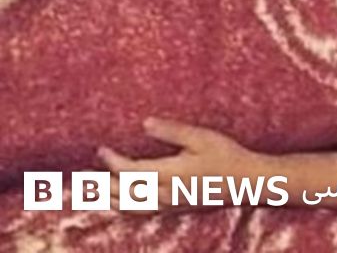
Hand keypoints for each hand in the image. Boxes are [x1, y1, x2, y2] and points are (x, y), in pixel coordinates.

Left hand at [98, 117, 269, 213]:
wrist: (247, 182)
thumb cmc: (227, 156)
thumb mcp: (201, 137)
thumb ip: (172, 131)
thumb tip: (145, 124)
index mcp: (168, 173)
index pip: (128, 170)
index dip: (111, 160)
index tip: (101, 149)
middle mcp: (164, 193)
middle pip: (123, 193)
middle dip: (103, 183)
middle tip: (88, 173)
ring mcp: (170, 204)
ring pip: (131, 207)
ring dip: (111, 198)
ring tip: (98, 190)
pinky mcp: (176, 209)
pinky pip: (143, 213)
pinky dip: (127, 208)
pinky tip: (124, 204)